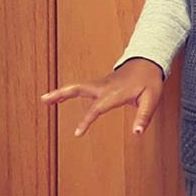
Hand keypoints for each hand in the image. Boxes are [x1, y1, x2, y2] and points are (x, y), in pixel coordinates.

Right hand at [40, 58, 163, 136]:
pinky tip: (60, 97)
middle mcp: (104, 86)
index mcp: (115, 92)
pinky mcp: (100, 83)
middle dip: (61, 94)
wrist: (148, 62)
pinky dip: (69, 91)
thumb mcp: (152, 98)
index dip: (86, 120)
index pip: (97, 108)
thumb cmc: (150, 80)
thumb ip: (144, 116)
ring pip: (77, 87)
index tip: (77, 133)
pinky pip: (82, 87)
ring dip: (61, 92)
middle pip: (79, 89)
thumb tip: (137, 133)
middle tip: (43, 99)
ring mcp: (101, 83)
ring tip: (44, 99)